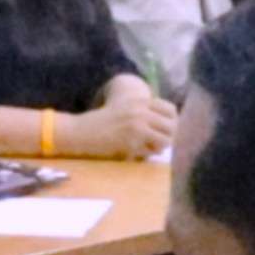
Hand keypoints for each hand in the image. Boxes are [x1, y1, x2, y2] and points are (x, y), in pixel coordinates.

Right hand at [62, 85, 178, 161]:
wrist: (82, 131)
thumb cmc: (101, 123)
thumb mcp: (124, 110)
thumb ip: (143, 114)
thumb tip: (168, 127)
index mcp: (140, 101)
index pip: (170, 110)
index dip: (172, 122)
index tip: (165, 131)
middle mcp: (141, 110)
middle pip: (172, 125)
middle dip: (168, 136)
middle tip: (158, 143)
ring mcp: (138, 124)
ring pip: (166, 139)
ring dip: (160, 146)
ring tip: (148, 149)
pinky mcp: (133, 140)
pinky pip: (152, 150)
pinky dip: (147, 154)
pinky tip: (136, 153)